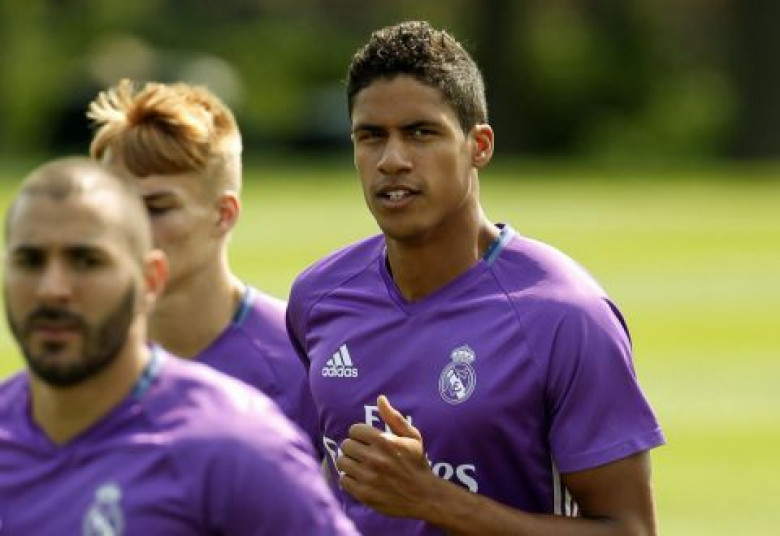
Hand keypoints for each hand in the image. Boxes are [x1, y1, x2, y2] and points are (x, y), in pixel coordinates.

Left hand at [337, 395, 438, 517]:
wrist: (423, 495)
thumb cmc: (417, 462)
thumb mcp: (412, 436)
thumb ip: (394, 417)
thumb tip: (380, 398)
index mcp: (384, 441)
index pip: (354, 430)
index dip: (359, 434)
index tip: (365, 440)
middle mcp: (374, 458)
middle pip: (345, 445)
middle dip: (353, 447)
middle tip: (361, 452)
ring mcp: (368, 477)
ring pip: (341, 462)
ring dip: (348, 462)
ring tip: (358, 464)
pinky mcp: (364, 494)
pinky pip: (343, 480)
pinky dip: (348, 478)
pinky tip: (358, 478)